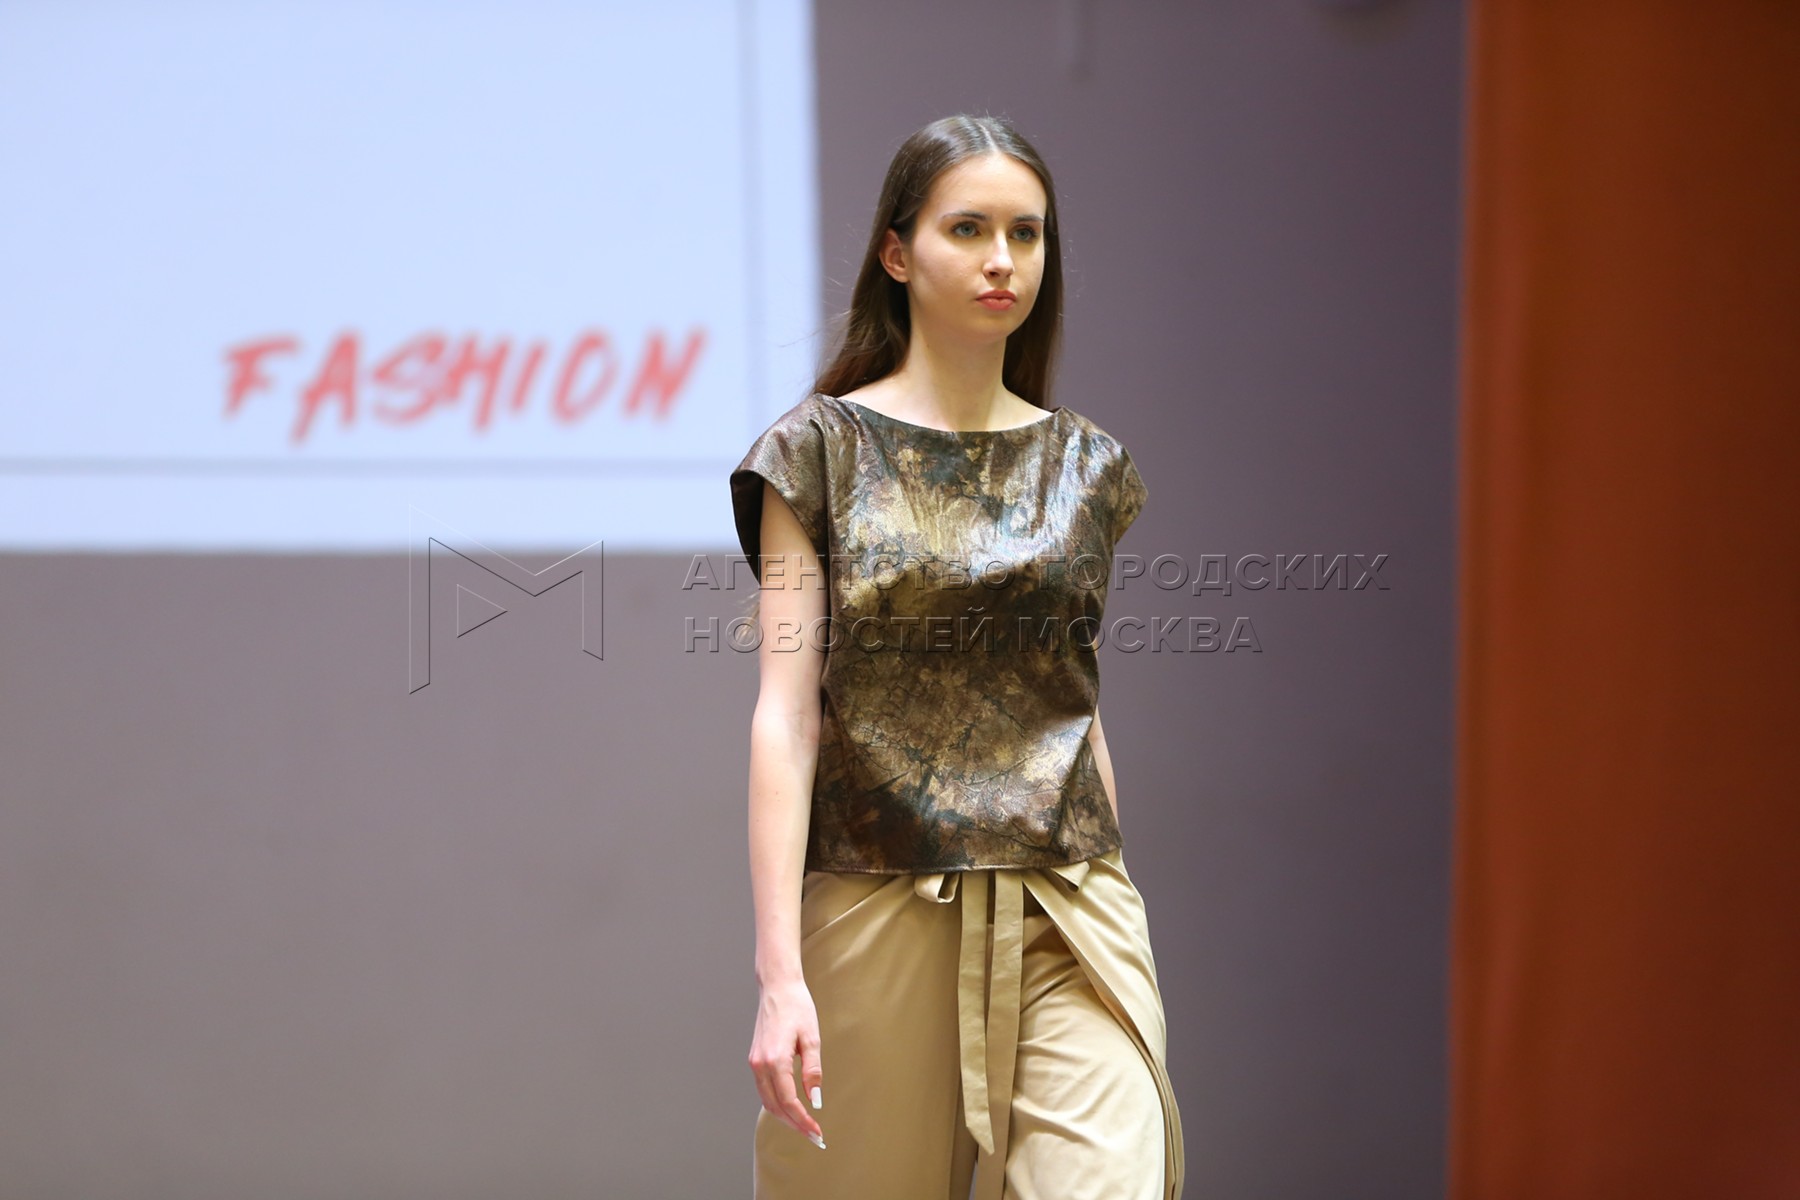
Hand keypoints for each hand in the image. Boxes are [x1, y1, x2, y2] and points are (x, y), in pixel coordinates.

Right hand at [748, 974, 825, 1147]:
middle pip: (775, 1107)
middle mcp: (759, 1065)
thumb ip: (812, 1072)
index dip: (803, 1121)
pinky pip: (763, 1090)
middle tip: (814, 1136)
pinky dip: (776, 1103)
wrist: (777, 986)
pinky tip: (790, 1107)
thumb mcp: (811, 1039)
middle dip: (794, 1124)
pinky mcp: (755, 1059)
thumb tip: (815, 1101)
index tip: (817, 1133)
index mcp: (774, 1060)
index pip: (788, 1102)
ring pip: (767, 1101)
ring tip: (804, 1126)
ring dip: (784, 1117)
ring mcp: (754, 1062)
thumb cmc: (797, 1007)